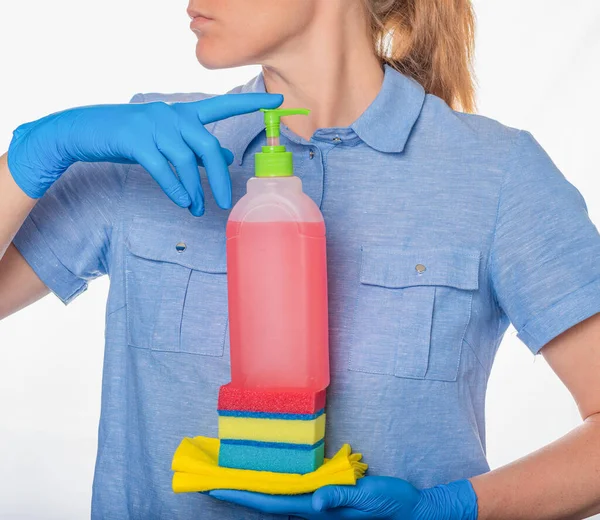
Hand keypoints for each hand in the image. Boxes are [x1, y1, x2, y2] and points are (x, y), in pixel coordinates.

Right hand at [7, 92, 281, 215]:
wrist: (89, 129)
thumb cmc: (136, 136)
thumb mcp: (169, 138)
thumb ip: (198, 147)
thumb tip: (227, 159)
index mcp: (185, 113)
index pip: (222, 105)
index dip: (250, 105)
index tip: (278, 103)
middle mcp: (174, 115)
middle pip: (207, 146)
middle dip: (220, 178)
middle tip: (227, 202)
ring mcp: (154, 125)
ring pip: (185, 161)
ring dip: (195, 189)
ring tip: (197, 209)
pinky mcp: (135, 140)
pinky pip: (162, 167)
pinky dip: (175, 187)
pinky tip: (183, 202)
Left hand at [207, 476, 477, 518]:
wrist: (413, 511)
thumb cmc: (392, 504)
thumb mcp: (370, 497)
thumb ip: (341, 497)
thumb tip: (314, 499)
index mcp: (319, 508)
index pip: (273, 502)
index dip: (244, 495)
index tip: (217, 487)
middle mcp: (313, 508)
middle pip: (268, 501)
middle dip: (238, 492)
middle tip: (210, 480)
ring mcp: (319, 505)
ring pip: (278, 497)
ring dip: (253, 488)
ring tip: (230, 477)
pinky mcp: (326, 498)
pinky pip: (292, 492)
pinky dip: (274, 485)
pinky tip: (268, 477)